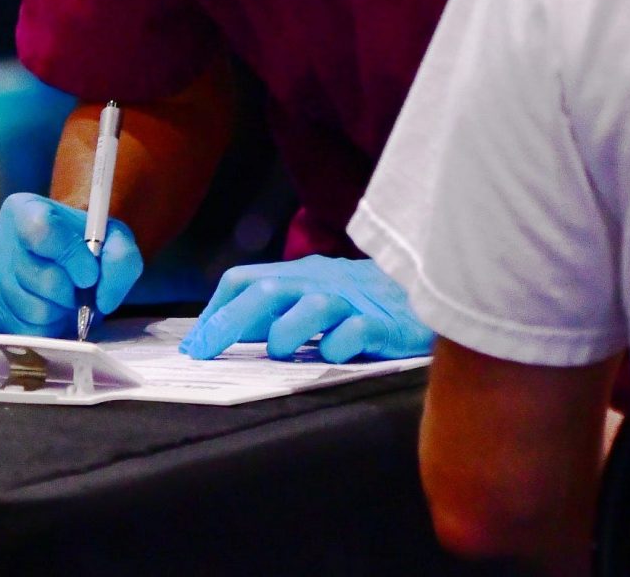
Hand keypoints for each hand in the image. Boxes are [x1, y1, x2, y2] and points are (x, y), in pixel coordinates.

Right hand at [0, 192, 143, 336]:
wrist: (59, 255)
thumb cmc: (83, 244)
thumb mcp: (112, 238)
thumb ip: (120, 259)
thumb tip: (102, 299)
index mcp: (24, 210)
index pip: (44, 232)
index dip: (73, 258)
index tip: (90, 272)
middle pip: (40, 280)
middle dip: (71, 293)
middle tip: (78, 290)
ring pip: (32, 312)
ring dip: (59, 315)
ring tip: (64, 301)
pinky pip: (21, 333)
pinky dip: (44, 330)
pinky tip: (50, 313)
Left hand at [181, 255, 432, 363]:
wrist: (435, 290)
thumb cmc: (367, 302)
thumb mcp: (318, 297)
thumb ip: (278, 313)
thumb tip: (223, 337)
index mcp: (302, 274)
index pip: (245, 279)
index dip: (215, 310)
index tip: (194, 345)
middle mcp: (323, 281)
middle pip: (268, 289)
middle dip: (230, 321)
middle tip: (205, 351)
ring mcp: (355, 300)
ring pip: (311, 305)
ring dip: (284, 330)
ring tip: (278, 351)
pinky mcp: (386, 323)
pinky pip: (355, 331)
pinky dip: (336, 345)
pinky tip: (330, 356)